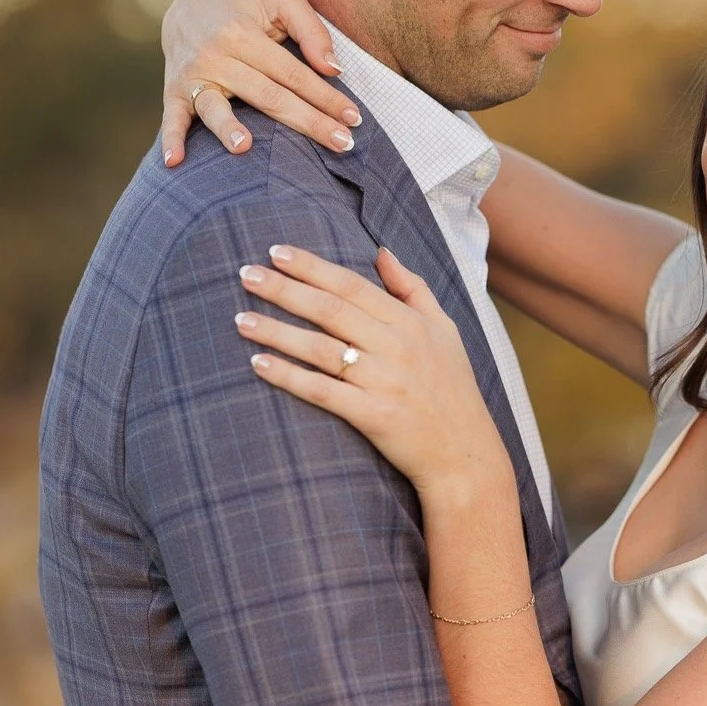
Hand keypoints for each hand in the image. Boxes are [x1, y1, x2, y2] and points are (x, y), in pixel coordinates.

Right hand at [160, 0, 362, 165]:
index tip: (354, 119)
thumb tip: (333, 69)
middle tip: (343, 145)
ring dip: (228, 128)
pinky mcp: (174, 90)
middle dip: (308, 122)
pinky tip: (175, 163)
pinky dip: (172, 139)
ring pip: (216, 108)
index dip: (326, 97)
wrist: (190, 3)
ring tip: (244, 147)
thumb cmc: (248, 8)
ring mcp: (194, 75)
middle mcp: (217, 54)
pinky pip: (172, 117)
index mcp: (244, 33)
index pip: (293, 73)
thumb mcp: (281, 1)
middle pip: (268, 96)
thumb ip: (312, 29)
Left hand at [235, 243, 510, 502]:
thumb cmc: (453, 389)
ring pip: (319, 348)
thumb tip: (381, 251)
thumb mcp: (445, 330)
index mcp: (410, 322)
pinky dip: (289, 376)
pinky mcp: (373, 415)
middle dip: (283, 289)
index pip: (351, 284)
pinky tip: (259, 364)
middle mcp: (396, 347)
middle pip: (329, 309)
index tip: (275, 251)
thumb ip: (413, 288)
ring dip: (276, 332)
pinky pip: (322, 391)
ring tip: (241, 320)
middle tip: (244, 274)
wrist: (466, 453)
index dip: (311, 266)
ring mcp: (384, 381)